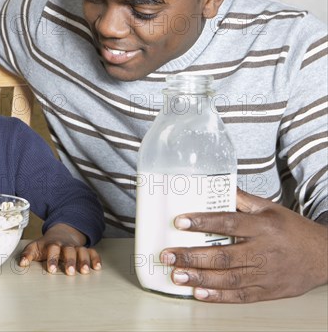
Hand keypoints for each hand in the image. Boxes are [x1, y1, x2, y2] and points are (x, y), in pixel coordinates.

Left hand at [19, 223, 101, 275]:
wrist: (61, 232)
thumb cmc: (47, 244)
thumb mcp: (35, 247)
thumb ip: (27, 254)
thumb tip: (22, 263)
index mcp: (52, 244)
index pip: (52, 249)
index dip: (52, 259)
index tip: (51, 269)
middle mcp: (66, 245)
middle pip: (69, 250)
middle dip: (69, 261)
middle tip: (70, 272)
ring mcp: (76, 246)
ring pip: (82, 251)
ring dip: (84, 261)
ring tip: (84, 272)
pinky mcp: (85, 249)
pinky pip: (92, 252)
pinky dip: (95, 259)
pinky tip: (97, 268)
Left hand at [160, 189, 327, 302]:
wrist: (323, 256)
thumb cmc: (292, 230)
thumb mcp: (269, 209)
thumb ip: (241, 199)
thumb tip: (214, 184)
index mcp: (263, 227)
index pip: (228, 222)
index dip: (203, 222)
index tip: (180, 222)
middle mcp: (263, 251)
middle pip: (224, 255)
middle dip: (192, 256)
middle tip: (168, 255)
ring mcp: (266, 274)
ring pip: (229, 278)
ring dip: (200, 278)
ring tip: (177, 275)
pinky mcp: (268, 292)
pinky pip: (240, 296)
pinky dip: (218, 296)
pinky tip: (199, 293)